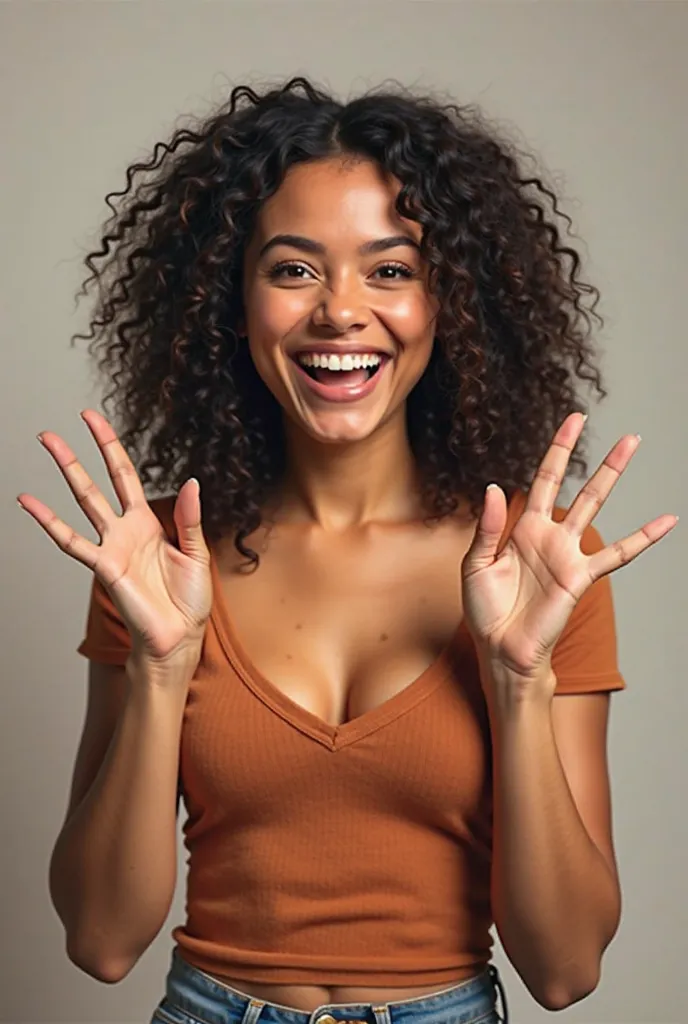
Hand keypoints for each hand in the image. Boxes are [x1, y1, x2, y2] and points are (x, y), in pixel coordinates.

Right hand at [17, 409, 212, 670]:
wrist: (179, 638)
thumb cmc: (189, 602)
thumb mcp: (198, 554)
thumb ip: (190, 519)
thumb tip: (192, 481)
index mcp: (148, 523)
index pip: (125, 475)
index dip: (110, 447)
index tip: (92, 420)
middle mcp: (125, 530)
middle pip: (96, 482)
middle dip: (77, 455)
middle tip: (52, 432)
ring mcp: (111, 546)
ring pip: (82, 501)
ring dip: (65, 471)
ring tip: (46, 444)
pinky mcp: (104, 567)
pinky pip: (72, 541)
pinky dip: (49, 521)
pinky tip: (29, 503)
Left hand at [461, 412, 677, 692]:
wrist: (500, 650)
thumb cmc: (486, 610)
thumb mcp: (475, 564)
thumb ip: (488, 527)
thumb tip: (496, 487)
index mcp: (522, 529)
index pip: (543, 479)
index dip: (558, 451)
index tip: (574, 420)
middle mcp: (549, 535)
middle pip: (577, 486)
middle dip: (597, 458)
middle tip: (620, 432)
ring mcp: (568, 554)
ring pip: (595, 505)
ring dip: (613, 474)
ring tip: (633, 445)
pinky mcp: (580, 576)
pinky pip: (617, 553)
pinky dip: (643, 538)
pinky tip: (666, 521)